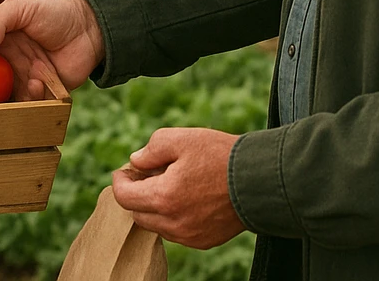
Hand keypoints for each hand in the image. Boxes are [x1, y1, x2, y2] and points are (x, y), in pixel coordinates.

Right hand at [0, 0, 104, 97]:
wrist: (89, 30)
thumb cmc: (54, 13)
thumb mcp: (22, 6)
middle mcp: (6, 61)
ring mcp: (22, 78)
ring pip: (4, 96)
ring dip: (12, 94)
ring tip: (29, 80)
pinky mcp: (39, 93)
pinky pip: (27, 105)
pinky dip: (31, 99)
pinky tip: (39, 84)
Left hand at [111, 127, 244, 249]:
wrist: (258, 180)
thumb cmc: (218, 155)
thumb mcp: (180, 139)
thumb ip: (150, 150)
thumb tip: (135, 162)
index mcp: (163, 197)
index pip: (124, 197)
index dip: (120, 181)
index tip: (124, 170)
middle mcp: (173, 223)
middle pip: (138, 214)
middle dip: (136, 193)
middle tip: (146, 174)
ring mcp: (189, 235)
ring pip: (156, 225)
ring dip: (154, 207)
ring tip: (168, 183)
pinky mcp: (204, 241)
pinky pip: (177, 232)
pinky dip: (173, 217)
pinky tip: (185, 197)